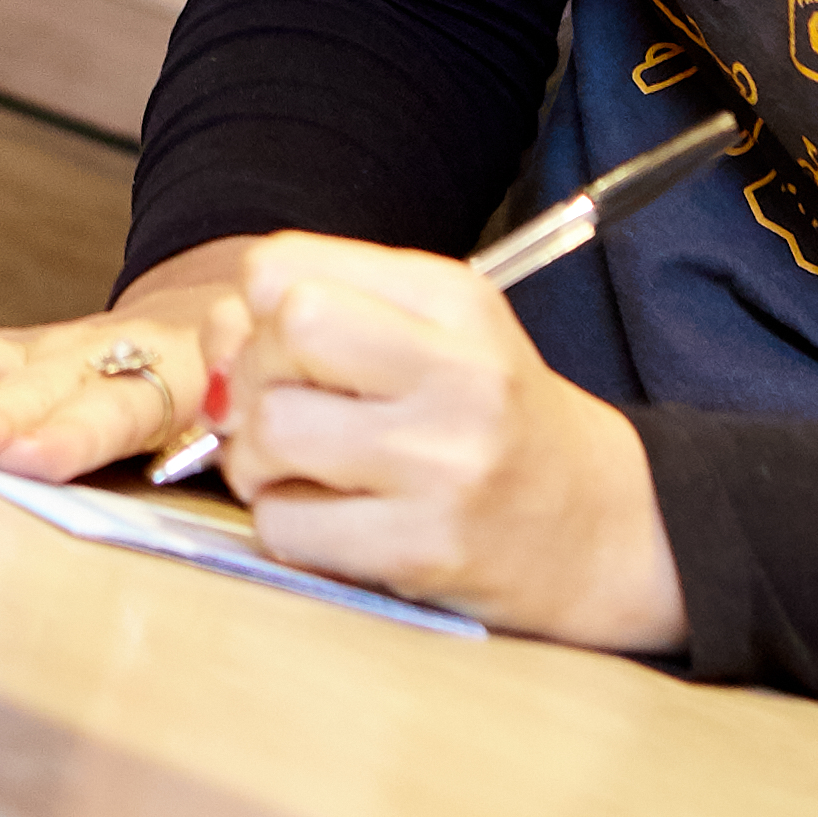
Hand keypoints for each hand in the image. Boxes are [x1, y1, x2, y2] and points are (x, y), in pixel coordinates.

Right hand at [0, 248, 240, 479]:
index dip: (71, 434)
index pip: (117, 408)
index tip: (28, 459)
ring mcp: (39, 351)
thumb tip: (218, 506)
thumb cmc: (231, 400)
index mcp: (171, 384)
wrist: (215, 315)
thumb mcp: (249, 432)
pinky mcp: (1, 348)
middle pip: (34, 385)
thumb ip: (227, 462)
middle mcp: (94, 358)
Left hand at [201, 235, 683, 650]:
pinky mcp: (424, 550)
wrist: (601, 526)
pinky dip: (284, 526)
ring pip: (270, 433)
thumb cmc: (497, 421)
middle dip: (249, 377)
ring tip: (300, 470)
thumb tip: (216, 335)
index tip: (279, 347)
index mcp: (453, 298)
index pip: (286, 267)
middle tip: (277, 411)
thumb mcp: (440, 330)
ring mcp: (442, 465)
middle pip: (281, 334)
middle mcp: (455, 371)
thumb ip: (329, 308)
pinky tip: (329, 519)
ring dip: (256, 458)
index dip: (255, 309)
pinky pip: (285, 527)